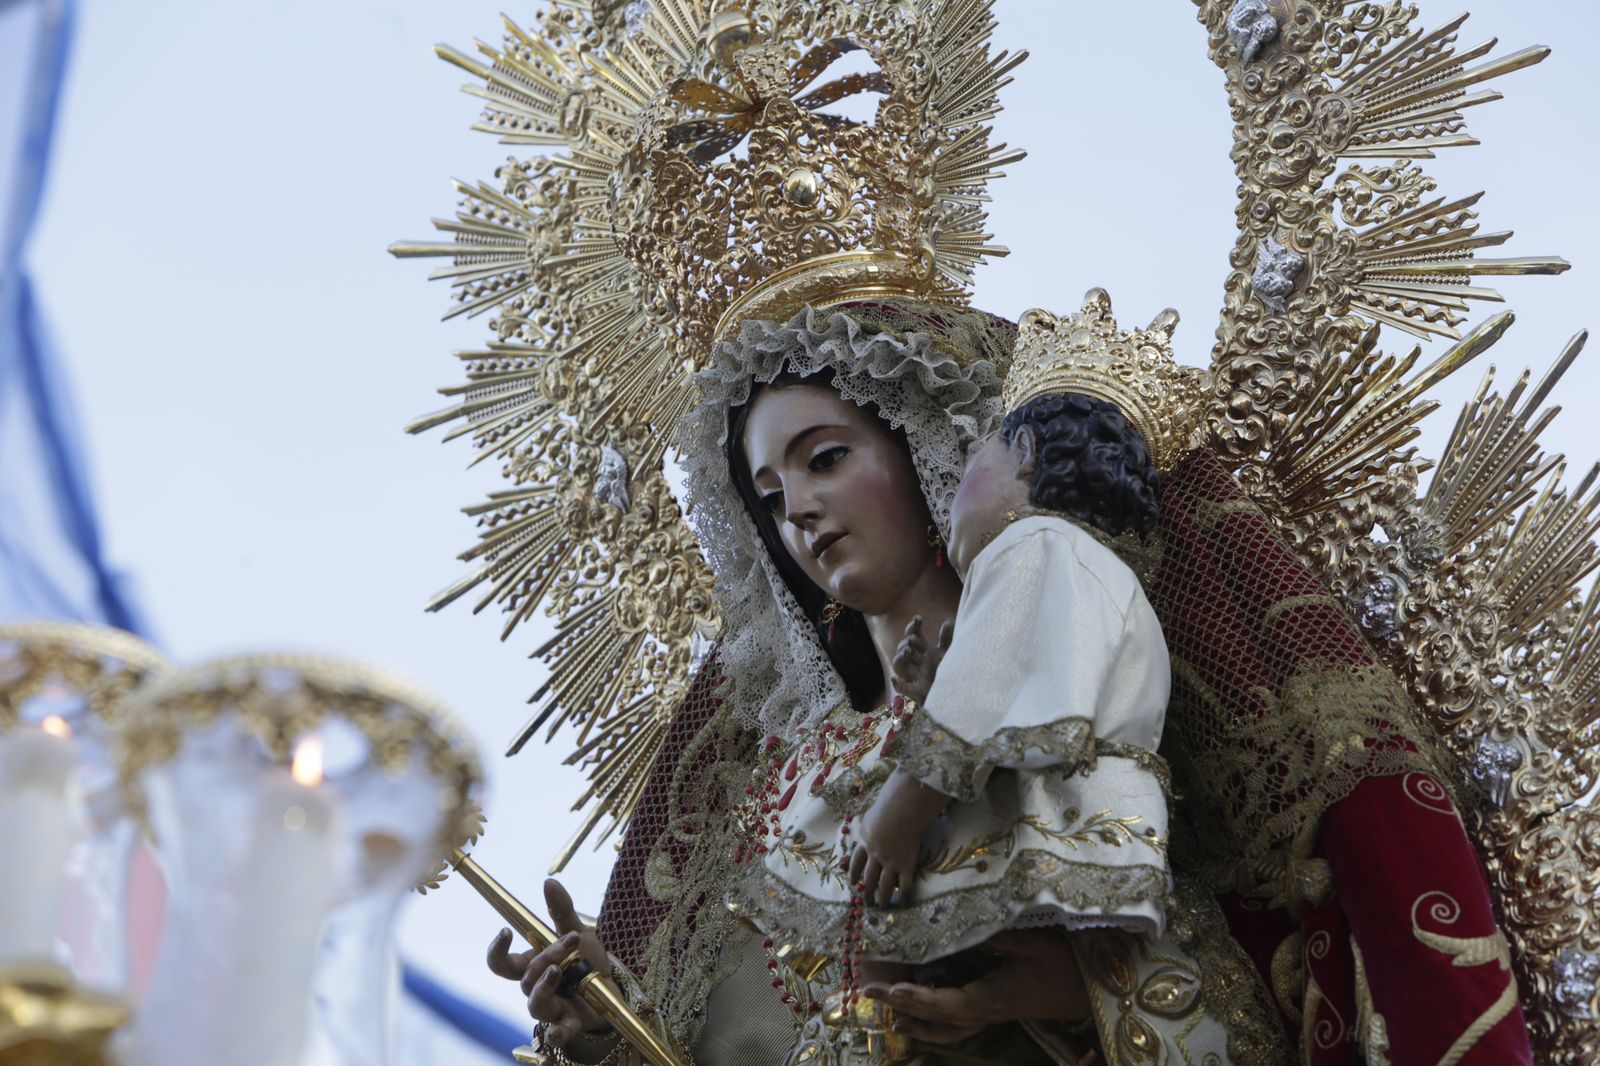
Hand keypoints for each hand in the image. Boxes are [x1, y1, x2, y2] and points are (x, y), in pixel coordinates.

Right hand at [485, 879, 616, 1047]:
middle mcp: (536, 987)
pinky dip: (556, 1034)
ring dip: (544, 986)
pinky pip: (557, 1033)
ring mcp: (551, 1007)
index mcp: (533, 965)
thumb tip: (548, 881)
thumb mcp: (578, 932)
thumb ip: (562, 910)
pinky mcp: (569, 1024)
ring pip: (535, 1004)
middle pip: (525, 977)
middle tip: (570, 940)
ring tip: (559, 971)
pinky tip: (557, 1031)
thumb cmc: (586, 961)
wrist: (612, 989)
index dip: (496, 951)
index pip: (501, 963)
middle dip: (543, 957)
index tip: (505, 931)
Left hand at [847, 770, 949, 907]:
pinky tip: (903, 904)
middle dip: (866, 892)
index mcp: (865, 842)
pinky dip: (903, 897)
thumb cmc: (888, 806)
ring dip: (881, 899)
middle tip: (866, 902)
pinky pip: (904, 886)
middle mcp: (876, 856)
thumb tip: (866, 824)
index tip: (852, 882)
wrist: (900, 812)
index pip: (856, 862)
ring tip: (881, 907)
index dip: (853, 873)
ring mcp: (891, 862)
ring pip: (884, 886)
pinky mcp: (906, 866)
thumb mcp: (870, 816)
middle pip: (868, 879)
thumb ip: (868, 825)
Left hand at [861, 930, 1087, 1044]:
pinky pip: (958, 1025)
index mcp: (993, 996)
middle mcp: (986, 1010)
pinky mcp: (993, 1010)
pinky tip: (917, 1019)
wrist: (1088, 989)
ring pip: (946, 1027)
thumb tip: (965, 920)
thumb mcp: (1032, 943)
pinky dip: (934, 1025)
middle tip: (869, 992)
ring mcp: (990, 1014)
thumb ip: (998, 934)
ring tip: (887, 1011)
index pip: (947, 1002)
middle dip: (902, 1005)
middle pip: (937, 1017)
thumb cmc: (1064, 964)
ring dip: (915, 1020)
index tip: (893, 989)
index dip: (918, 998)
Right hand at [891, 615, 952, 703]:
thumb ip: (947, 638)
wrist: (954, 693)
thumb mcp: (948, 653)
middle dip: (905, 643)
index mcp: (922, 650)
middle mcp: (915, 661)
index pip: (912, 634)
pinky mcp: (916, 691)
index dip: (913, 626)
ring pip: (898, 666)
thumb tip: (948, 621)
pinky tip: (895, 679)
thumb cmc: (948, 671)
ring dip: (900, 658)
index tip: (918, 618)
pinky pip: (902, 688)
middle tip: (912, 640)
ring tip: (907, 652)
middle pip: (902, 649)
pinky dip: (898, 684)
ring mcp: (914, 676)